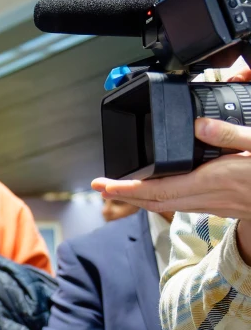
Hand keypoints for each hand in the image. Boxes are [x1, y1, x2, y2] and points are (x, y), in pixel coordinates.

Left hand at [93, 119, 250, 222]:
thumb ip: (230, 134)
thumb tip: (198, 123)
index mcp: (212, 181)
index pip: (157, 189)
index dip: (125, 189)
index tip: (103, 184)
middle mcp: (206, 197)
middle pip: (153, 201)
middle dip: (123, 194)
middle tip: (100, 185)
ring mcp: (211, 205)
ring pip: (164, 204)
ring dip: (139, 197)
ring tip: (119, 186)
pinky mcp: (218, 206)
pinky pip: (179, 203)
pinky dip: (160, 196)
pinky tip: (155, 188)